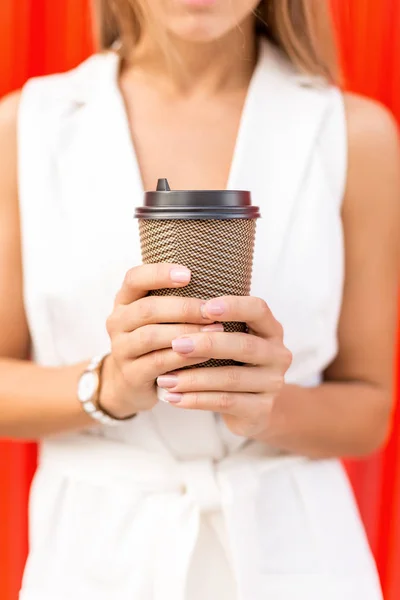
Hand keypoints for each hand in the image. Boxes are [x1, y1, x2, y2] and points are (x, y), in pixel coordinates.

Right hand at [101, 264, 217, 417]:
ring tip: (215, 331)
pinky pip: (158, 363)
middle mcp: (118, 322)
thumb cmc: (156, 340)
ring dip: (186, 332)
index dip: (159, 274)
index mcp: (124, 300)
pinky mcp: (131, 374)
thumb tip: (220, 276)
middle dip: (183, 308)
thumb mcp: (158, 316)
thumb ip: (176, 297)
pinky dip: (184, 357)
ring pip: (151, 336)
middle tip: (211, 310)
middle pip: (147, 309)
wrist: (131, 383)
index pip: (134, 278)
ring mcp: (121, 349)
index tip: (188, 274)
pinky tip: (206, 354)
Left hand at [156, 296, 291, 438]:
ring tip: (165, 379)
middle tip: (177, 344)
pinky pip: (225, 402)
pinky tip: (173, 398)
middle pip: (244, 345)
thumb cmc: (230, 362)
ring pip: (231, 378)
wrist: (250, 408)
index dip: (234, 306)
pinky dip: (196, 400)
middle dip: (208, 344)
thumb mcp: (228, 339)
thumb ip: (212, 323)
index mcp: (271, 329)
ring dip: (194, 378)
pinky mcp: (262, 409)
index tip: (205, 307)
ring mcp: (273, 383)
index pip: (258, 309)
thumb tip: (171, 305)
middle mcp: (278, 354)